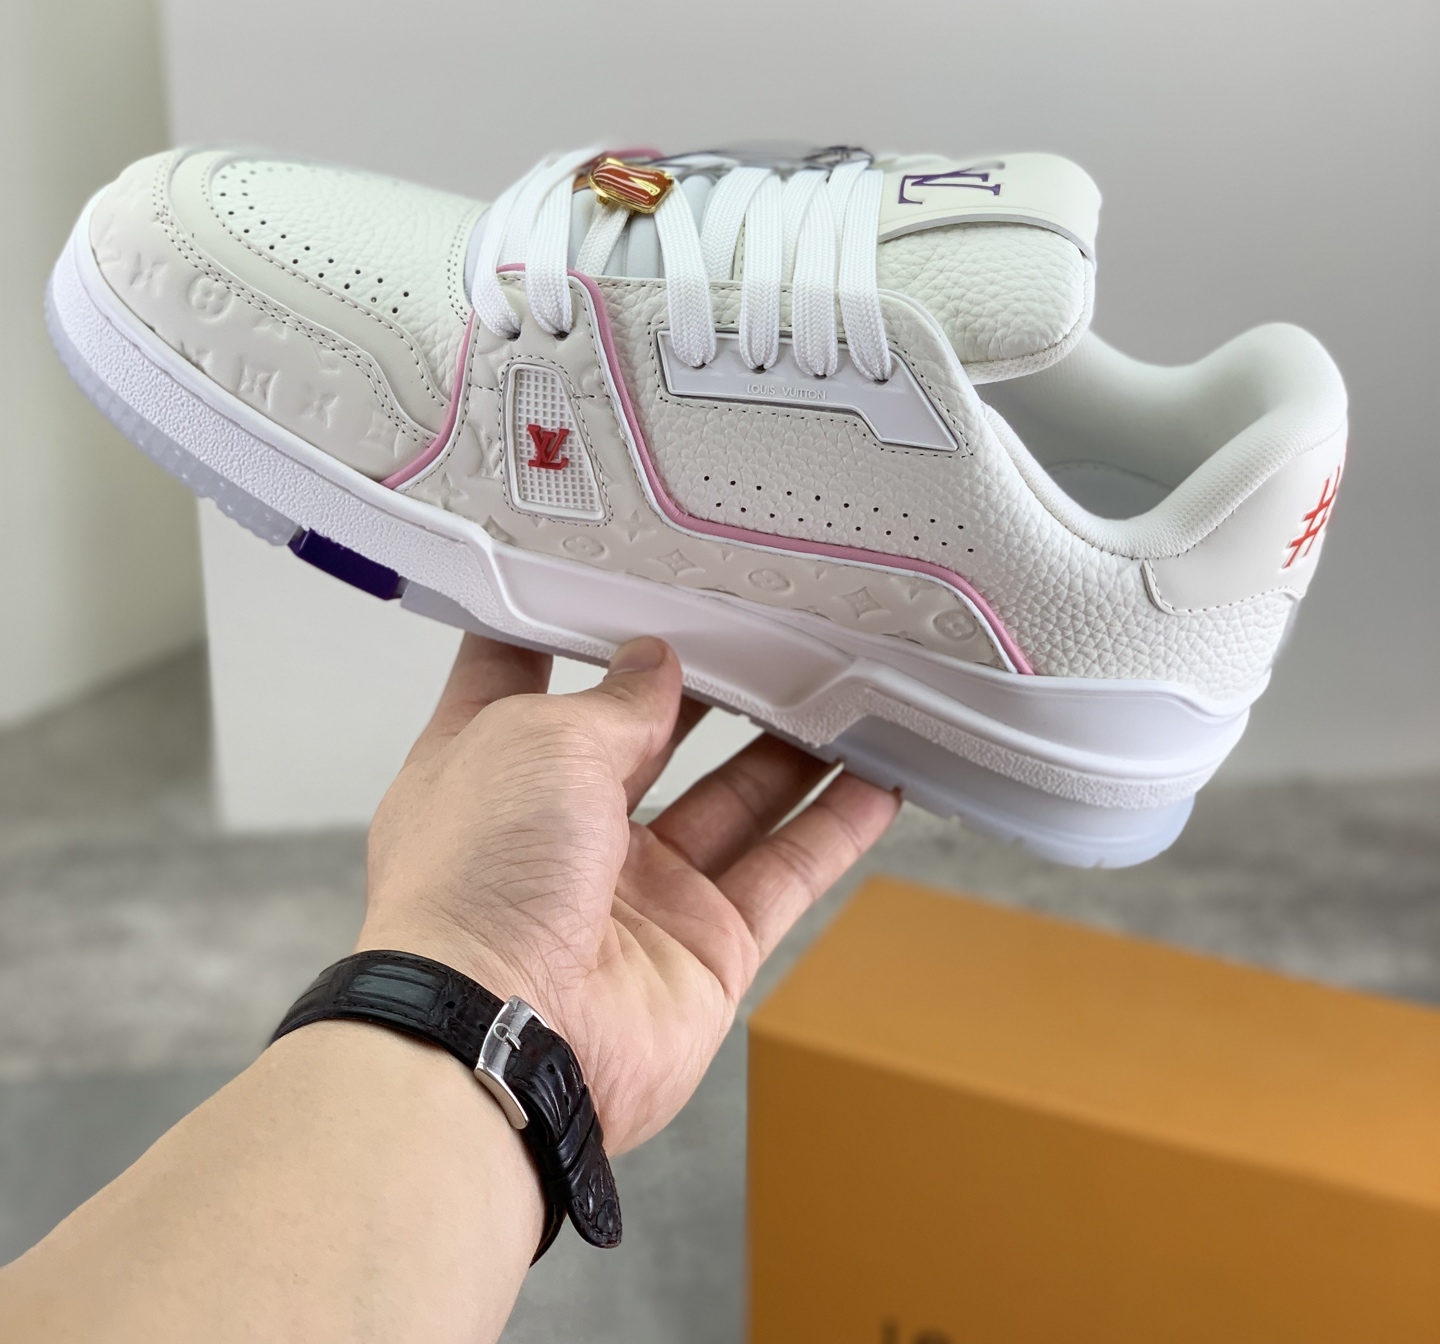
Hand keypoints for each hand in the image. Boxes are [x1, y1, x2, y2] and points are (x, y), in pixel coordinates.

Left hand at [358, 634, 897, 1151]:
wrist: (498, 1041)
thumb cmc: (472, 890)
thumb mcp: (540, 740)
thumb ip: (615, 700)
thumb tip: (655, 665)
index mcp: (488, 768)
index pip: (519, 674)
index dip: (562, 623)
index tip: (611, 577)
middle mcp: (558, 830)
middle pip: (645, 735)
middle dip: (702, 683)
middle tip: (762, 630)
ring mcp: (635, 893)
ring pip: (732, 800)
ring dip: (788, 746)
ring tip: (841, 686)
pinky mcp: (703, 948)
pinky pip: (783, 873)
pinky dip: (834, 828)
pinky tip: (876, 781)